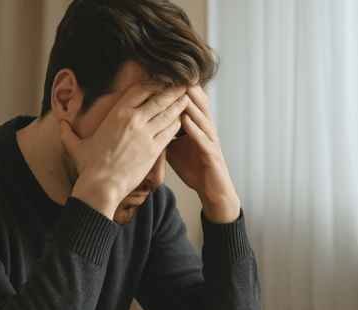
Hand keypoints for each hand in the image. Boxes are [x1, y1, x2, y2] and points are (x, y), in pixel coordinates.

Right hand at [60, 83, 188, 219]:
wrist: (101, 186)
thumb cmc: (89, 167)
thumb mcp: (76, 146)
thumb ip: (67, 133)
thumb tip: (59, 124)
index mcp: (117, 114)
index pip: (140, 89)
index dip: (153, 83)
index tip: (161, 80)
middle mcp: (134, 120)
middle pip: (159, 97)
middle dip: (172, 90)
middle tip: (183, 83)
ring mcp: (146, 134)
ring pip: (168, 113)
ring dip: (179, 104)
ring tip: (188, 97)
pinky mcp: (154, 150)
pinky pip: (171, 131)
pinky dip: (178, 123)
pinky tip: (184, 119)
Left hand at [167, 85, 240, 222]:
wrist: (211, 189)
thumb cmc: (193, 166)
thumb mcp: (175, 146)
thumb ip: (164, 131)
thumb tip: (145, 120)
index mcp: (197, 125)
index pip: (188, 101)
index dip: (178, 88)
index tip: (163, 74)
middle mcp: (205, 129)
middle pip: (198, 103)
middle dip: (186, 88)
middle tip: (174, 72)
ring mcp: (210, 141)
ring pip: (202, 117)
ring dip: (191, 104)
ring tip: (180, 90)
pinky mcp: (212, 155)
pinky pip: (204, 140)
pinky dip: (195, 130)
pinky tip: (186, 121)